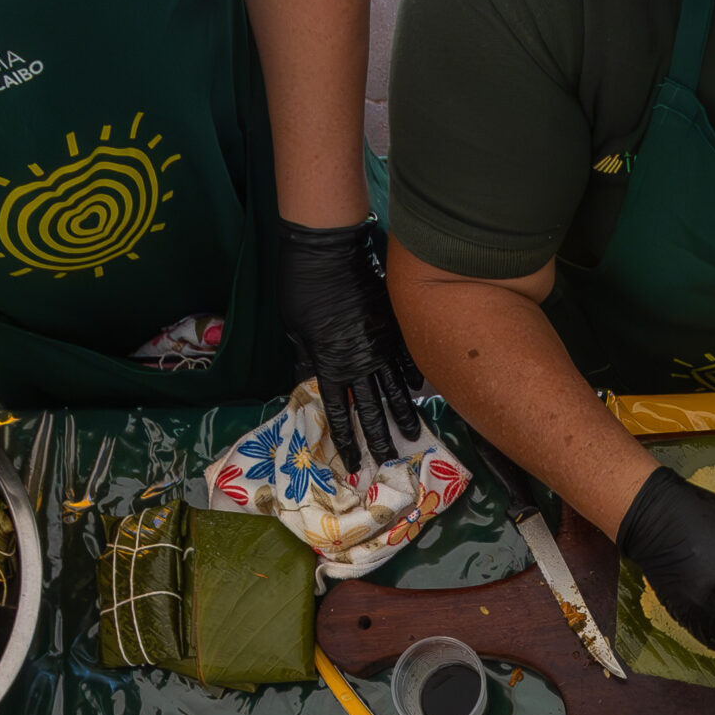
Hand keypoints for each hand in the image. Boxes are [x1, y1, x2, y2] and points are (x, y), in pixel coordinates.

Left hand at [279, 218, 423, 472]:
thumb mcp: (293, 328)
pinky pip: (408, 358)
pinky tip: (421, 391)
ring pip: (395, 389)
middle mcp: (358, 361)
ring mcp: (381, 345)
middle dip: (379, 437)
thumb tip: (307, 379)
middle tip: (388, 459)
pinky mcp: (394, 326)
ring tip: (413, 436)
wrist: (326, 252)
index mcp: (329, 365)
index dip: (345, 439)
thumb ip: (305, 357)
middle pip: (371, 408)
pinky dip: (415, 376)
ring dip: (404, 415)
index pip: (338, 412)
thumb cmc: (301, 288)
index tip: (352, 461)